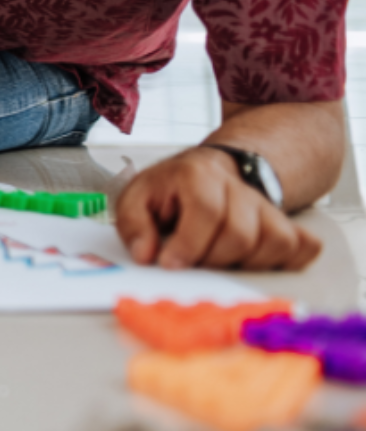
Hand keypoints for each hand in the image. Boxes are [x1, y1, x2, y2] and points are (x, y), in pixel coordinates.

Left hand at [115, 147, 321, 270]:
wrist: (206, 172)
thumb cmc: (170, 191)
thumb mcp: (136, 198)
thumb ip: (133, 224)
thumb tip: (145, 256)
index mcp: (198, 175)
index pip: (207, 211)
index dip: (189, 244)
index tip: (170, 264)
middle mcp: (239, 188)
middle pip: (241, 234)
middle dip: (212, 258)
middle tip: (193, 261)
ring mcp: (268, 206)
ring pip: (276, 242)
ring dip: (246, 263)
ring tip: (220, 259)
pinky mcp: (288, 223)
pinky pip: (303, 247)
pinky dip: (285, 262)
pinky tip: (254, 261)